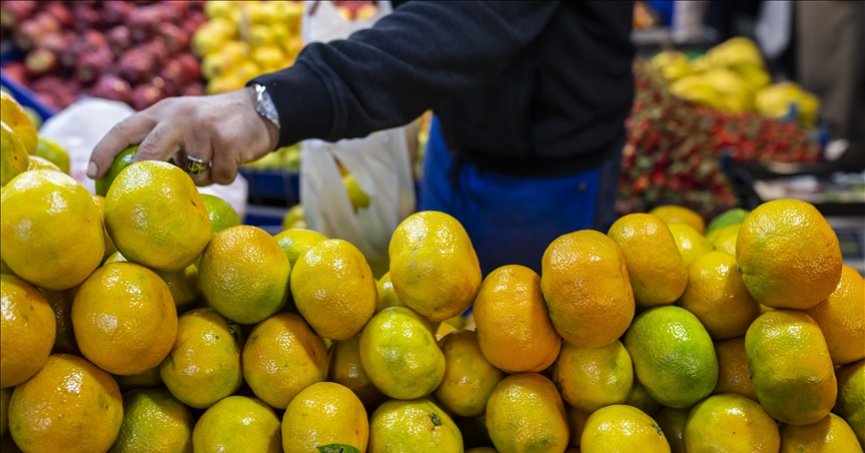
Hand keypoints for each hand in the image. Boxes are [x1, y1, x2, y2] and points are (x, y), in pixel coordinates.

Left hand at [88, 87, 278, 185]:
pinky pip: (219, 176)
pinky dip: (225, 176)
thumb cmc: (215, 124)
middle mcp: (179, 116)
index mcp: (162, 111)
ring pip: (191, 172)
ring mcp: (204, 127)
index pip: (124, 130)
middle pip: (149, 152)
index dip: (103, 151)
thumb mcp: (183, 121)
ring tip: (210, 164)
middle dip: (142, 174)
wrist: (261, 110)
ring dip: (201, 177)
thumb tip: (136, 180)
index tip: (92, 174)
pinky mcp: (228, 141)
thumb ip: (162, 140)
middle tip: (137, 193)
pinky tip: (231, 162)